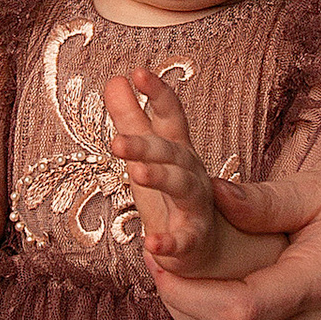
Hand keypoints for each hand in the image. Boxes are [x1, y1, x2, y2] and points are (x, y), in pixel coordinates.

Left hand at [105, 68, 273, 284]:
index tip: (138, 72)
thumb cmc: (171, 194)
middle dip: (146, 144)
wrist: (206, 246)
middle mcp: (190, 173)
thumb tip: (114, 78)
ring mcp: (194, 207)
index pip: (170, 117)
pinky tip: (151, 244)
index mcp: (177, 150)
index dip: (157, 94)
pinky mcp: (192, 241)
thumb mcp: (148, 154)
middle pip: (171, 152)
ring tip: (137, 173)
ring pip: (182, 188)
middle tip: (117, 140)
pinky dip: (169, 243)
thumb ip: (131, 117)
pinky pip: (182, 242)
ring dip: (161, 178)